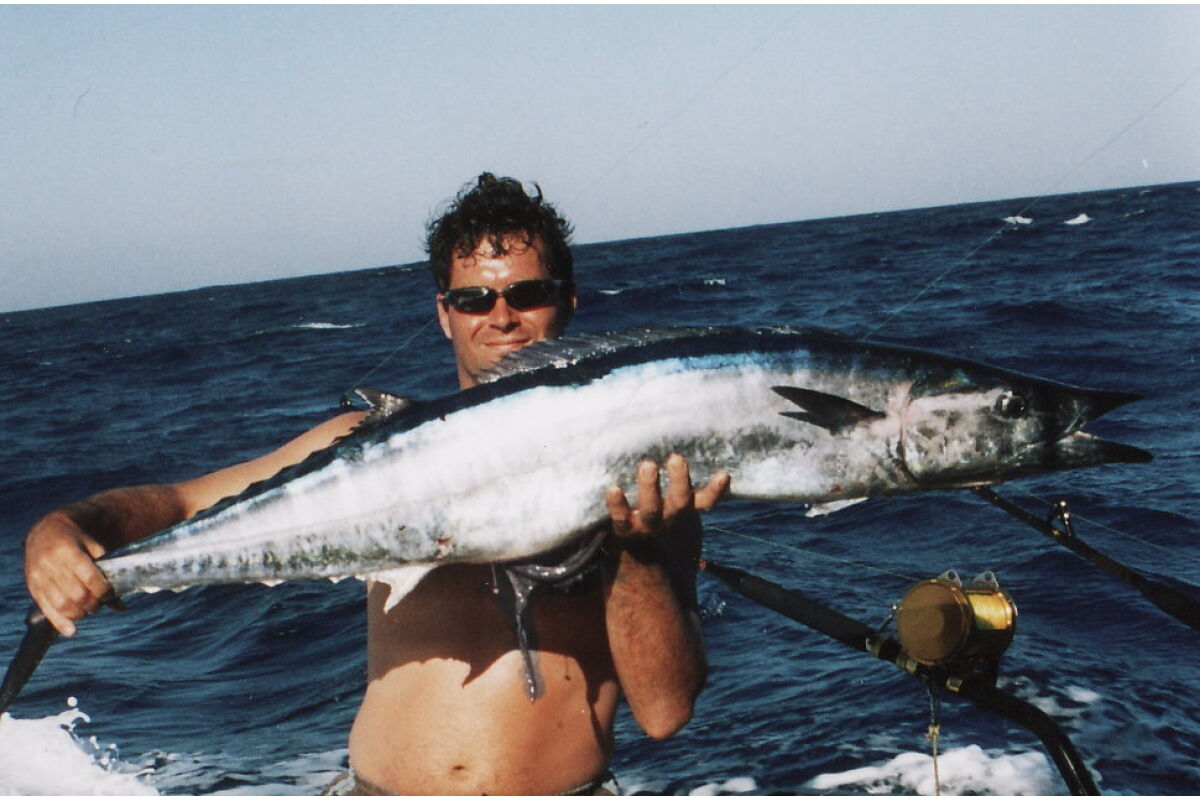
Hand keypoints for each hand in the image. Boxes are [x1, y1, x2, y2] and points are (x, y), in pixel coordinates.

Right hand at [24, 513, 113, 635]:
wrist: (45, 532)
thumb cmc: (76, 540)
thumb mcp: (93, 546)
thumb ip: (106, 571)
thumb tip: (119, 605)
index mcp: (68, 550)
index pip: (90, 577)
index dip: (104, 590)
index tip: (110, 594)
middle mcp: (50, 564)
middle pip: (76, 594)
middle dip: (93, 603)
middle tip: (99, 602)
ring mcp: (39, 577)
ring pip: (61, 604)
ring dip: (79, 613)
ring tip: (87, 609)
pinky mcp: (32, 587)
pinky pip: (45, 609)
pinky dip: (59, 622)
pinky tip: (71, 630)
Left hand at [606, 454, 729, 557]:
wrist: (637, 560)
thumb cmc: (657, 516)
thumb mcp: (673, 502)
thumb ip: (677, 477)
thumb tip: (679, 429)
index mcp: (684, 510)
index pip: (705, 500)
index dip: (716, 490)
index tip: (723, 474)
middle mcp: (669, 517)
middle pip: (679, 501)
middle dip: (679, 480)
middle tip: (676, 458)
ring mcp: (647, 525)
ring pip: (652, 509)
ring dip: (650, 487)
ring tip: (648, 465)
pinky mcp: (623, 529)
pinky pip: (620, 518)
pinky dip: (617, 504)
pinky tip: (613, 487)